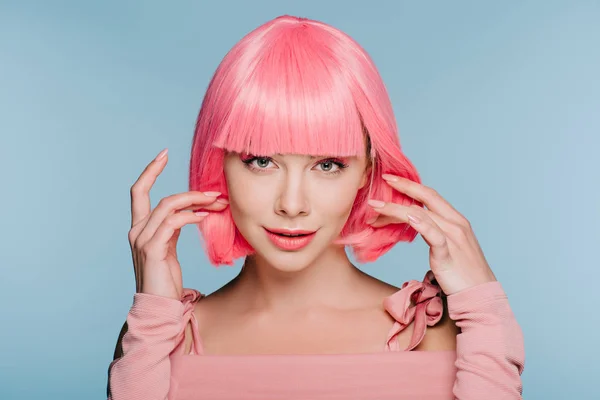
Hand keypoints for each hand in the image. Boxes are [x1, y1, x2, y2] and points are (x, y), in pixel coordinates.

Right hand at [128, 148, 228, 299]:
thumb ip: (175, 228)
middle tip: (216, 193)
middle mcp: (137, 231)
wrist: (158, 308)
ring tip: (217, 203)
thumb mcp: (169, 248)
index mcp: (140, 229)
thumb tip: (194, 211)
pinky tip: (204, 217)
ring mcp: (142, 240)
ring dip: (196, 201)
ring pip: (168, 206)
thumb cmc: (166, 280)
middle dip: (190, 191)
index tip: (164, 154)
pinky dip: (189, 216)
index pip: (138, 192)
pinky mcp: (152, 250)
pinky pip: (172, 223)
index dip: (150, 171)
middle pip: (160, 197)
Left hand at [366, 174, 495, 295]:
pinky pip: (434, 235)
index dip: (411, 185)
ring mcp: (453, 238)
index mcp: (456, 220)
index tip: (392, 178)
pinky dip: (421, 224)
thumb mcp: (449, 245)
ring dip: (396, 208)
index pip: (431, 196)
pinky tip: (408, 217)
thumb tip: (413, 222)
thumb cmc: (462, 273)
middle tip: (383, 178)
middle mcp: (456, 224)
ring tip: (376, 206)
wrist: (480, 295)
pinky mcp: (448, 255)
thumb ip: (433, 231)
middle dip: (404, 185)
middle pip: (427, 197)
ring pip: (423, 215)